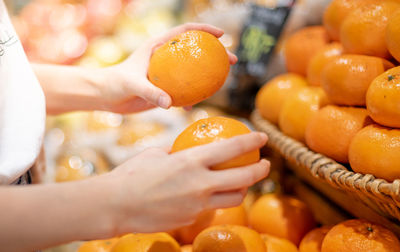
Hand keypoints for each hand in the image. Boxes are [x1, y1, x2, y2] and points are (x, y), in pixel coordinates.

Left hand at [102, 23, 237, 112]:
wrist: (105, 97)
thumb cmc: (114, 84)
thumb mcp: (132, 85)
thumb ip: (151, 92)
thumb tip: (171, 104)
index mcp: (158, 46)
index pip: (185, 31)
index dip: (205, 30)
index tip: (221, 35)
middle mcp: (164, 57)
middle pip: (195, 50)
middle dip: (216, 52)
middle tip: (232, 60)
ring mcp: (166, 74)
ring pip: (192, 71)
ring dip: (208, 75)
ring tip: (223, 82)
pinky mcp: (164, 88)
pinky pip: (183, 91)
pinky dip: (191, 96)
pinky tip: (195, 105)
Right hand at [106, 132, 267, 233]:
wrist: (116, 206)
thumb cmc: (132, 174)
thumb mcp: (156, 154)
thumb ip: (178, 150)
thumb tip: (188, 146)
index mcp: (191, 161)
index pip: (232, 148)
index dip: (251, 141)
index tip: (262, 137)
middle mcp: (200, 183)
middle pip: (244, 178)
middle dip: (261, 170)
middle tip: (265, 164)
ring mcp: (198, 204)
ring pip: (234, 198)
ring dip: (243, 189)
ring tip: (242, 182)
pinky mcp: (192, 218)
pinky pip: (212, 208)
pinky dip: (216, 200)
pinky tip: (208, 195)